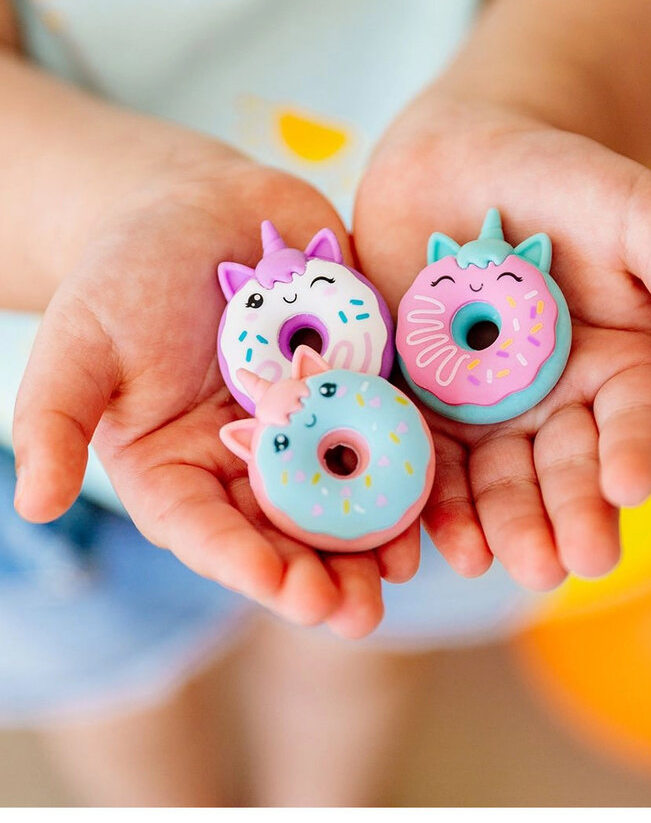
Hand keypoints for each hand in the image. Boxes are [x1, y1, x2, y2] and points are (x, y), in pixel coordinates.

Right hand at [13, 159, 417, 637]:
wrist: (201, 210)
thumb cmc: (127, 272)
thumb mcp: (83, 340)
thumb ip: (57, 418)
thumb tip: (34, 504)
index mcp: (179, 469)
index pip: (206, 531)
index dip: (242, 562)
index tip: (283, 587)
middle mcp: (247, 464)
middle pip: (284, 533)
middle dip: (322, 575)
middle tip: (356, 612)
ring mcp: (310, 428)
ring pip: (345, 497)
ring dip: (375, 537)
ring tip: (403, 569)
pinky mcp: (359, 388)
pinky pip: (389, 432)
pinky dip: (413, 465)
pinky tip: (438, 494)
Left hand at [353, 93, 650, 588]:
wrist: (459, 158)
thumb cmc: (560, 178)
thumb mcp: (636, 210)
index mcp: (617, 369)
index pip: (636, 423)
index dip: (635, 455)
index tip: (626, 486)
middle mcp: (554, 403)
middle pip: (562, 469)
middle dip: (562, 516)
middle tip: (560, 561)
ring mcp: (482, 410)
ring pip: (492, 480)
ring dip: (495, 525)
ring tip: (494, 561)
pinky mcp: (418, 402)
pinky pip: (422, 458)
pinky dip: (425, 500)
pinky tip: (428, 535)